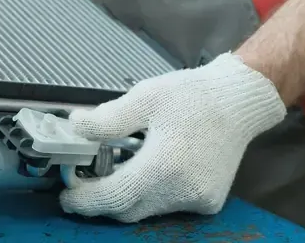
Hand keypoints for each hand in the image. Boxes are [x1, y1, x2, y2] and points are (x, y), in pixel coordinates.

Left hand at [59, 53, 285, 222]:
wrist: (238, 100)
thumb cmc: (192, 95)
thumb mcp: (145, 97)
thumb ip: (108, 119)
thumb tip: (76, 127)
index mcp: (165, 166)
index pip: (115, 197)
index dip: (86, 200)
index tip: (66, 195)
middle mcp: (183, 191)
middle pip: (128, 210)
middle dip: (102, 200)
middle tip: (81, 183)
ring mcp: (198, 200)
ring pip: (148, 210)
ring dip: (126, 196)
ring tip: (113, 168)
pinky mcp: (208, 201)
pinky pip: (168, 206)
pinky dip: (150, 194)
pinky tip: (145, 169)